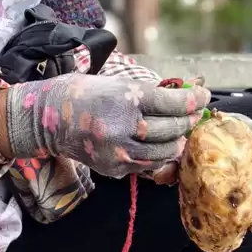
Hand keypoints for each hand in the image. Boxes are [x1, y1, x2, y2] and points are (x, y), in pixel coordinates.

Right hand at [0, 75, 209, 177]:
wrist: (48, 118)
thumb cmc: (82, 94)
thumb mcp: (116, 83)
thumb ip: (149, 92)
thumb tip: (186, 94)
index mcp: (126, 99)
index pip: (174, 103)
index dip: (195, 100)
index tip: (203, 96)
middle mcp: (125, 126)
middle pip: (173, 128)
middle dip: (188, 120)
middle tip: (192, 113)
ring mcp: (120, 151)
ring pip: (166, 151)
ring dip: (177, 140)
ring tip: (178, 131)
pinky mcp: (115, 168)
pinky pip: (148, 165)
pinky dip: (158, 155)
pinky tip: (157, 144)